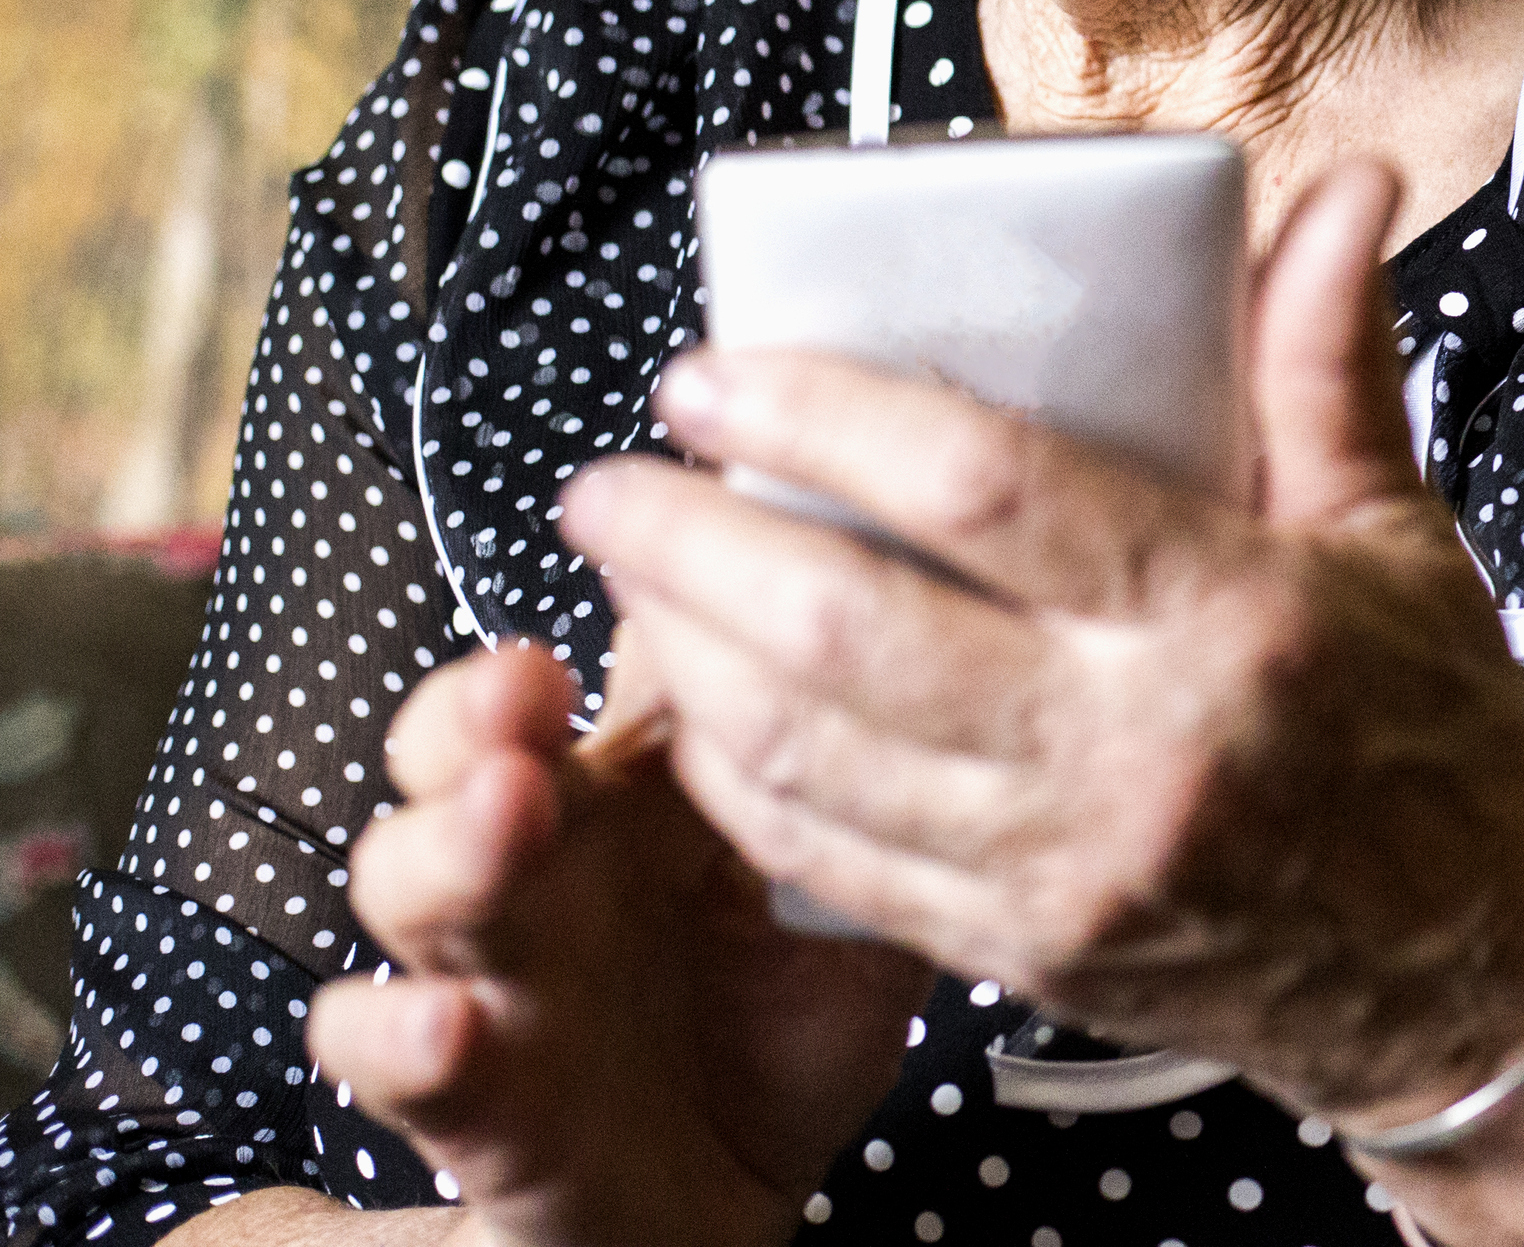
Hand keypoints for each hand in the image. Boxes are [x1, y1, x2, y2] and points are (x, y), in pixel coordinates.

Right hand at [305, 642, 929, 1246]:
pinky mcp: (464, 1092)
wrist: (727, 1196)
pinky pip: (380, 1050)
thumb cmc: (780, 1027)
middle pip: (464, 743)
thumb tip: (927, 652)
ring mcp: (493, 966)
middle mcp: (548, 858)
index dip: (596, 610)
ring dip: (443, 837)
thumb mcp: (850, 901)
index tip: (643, 556)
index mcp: (637, 791)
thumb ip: (868, 796)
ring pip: (407, 872)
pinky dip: (395, 1032)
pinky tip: (448, 1019)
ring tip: (503, 809)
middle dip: (479, 703)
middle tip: (529, 683)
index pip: (601, 663)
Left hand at [557, 160, 1523, 1122]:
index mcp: (1230, 616)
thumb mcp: (1397, 531)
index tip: (723, 373)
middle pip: (850, 632)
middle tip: (618, 478)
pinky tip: (700, 713)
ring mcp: (1065, 866)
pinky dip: (739, 783)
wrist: (1478, 970)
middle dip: (694, 544)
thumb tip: (1337, 192)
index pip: (986, 491)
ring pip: (809, 758)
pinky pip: (829, 866)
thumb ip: (1328, 358)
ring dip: (686, 659)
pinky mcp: (1023, 950)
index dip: (824, 420)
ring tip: (632, 575)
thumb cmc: (1435, 736)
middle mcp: (1131, 748)